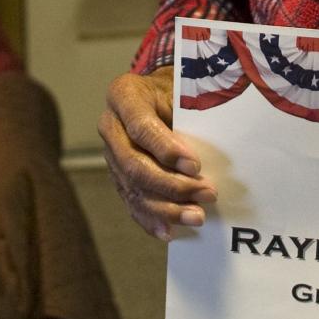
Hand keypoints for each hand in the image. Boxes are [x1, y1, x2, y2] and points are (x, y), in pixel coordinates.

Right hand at [99, 67, 215, 239]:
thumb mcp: (182, 88)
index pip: (140, 126)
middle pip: (134, 164)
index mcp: (123, 95)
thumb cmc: (176, 90)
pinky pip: (130, 201)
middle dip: (172, 184)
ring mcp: (111, 154)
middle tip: (207, 193)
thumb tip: (208, 152)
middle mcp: (110, 125)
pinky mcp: (117, 175)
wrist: (158, 94)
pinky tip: (170, 231)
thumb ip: (189, 112)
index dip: (166, 149)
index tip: (195, 166)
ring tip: (197, 216)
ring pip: (133, 188)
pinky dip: (151, 219)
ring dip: (166, 207)